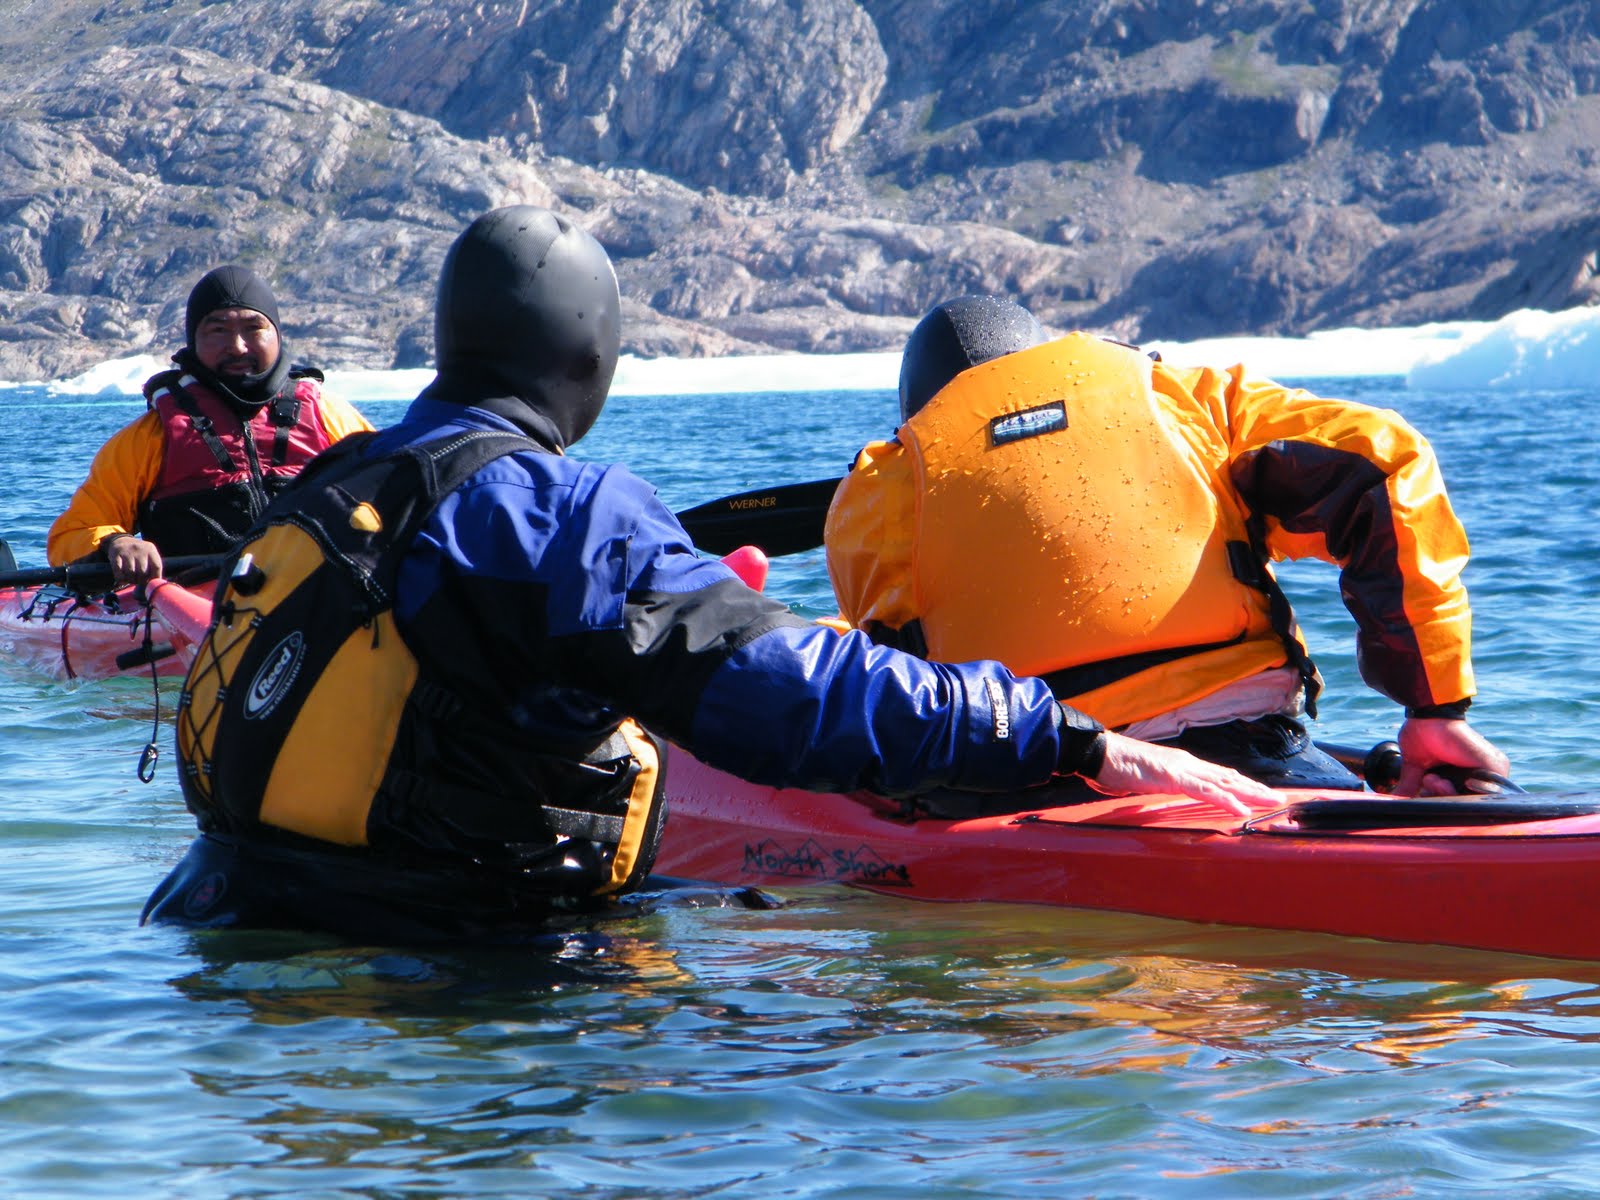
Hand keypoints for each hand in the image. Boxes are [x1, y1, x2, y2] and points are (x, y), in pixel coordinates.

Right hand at [103, 534, 163, 586]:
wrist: (121, 540)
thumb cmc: (138, 553)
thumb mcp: (149, 554)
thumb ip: (154, 566)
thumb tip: (156, 583)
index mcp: (150, 549)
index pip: (157, 566)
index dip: (155, 577)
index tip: (151, 583)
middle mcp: (139, 549)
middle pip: (143, 572)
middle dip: (141, 581)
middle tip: (139, 581)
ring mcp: (127, 552)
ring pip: (131, 573)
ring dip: (131, 580)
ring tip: (131, 579)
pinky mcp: (115, 555)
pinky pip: (119, 572)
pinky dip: (121, 578)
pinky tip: (123, 578)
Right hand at [1087, 731, 1281, 817]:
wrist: (1099, 752)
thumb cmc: (1116, 766)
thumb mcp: (1145, 780)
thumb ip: (1159, 786)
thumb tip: (1162, 791)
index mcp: (1182, 765)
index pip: (1219, 777)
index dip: (1241, 785)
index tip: (1260, 794)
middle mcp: (1187, 764)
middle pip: (1228, 778)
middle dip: (1255, 789)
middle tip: (1279, 799)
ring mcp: (1181, 769)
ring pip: (1224, 783)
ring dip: (1250, 793)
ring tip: (1271, 802)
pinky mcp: (1173, 777)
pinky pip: (1204, 792)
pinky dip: (1225, 801)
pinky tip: (1241, 809)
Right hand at [1395, 717, 1510, 795]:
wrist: (1430, 714)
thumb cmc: (1422, 733)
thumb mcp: (1415, 766)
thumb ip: (1410, 785)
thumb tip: (1394, 801)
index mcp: (1464, 775)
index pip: (1457, 800)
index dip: (1439, 801)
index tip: (1423, 793)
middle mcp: (1481, 775)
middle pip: (1465, 801)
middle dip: (1442, 797)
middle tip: (1427, 783)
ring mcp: (1491, 772)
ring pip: (1474, 798)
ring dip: (1448, 794)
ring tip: (1431, 779)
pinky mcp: (1495, 766)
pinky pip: (1486, 791)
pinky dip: (1465, 792)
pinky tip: (1446, 782)